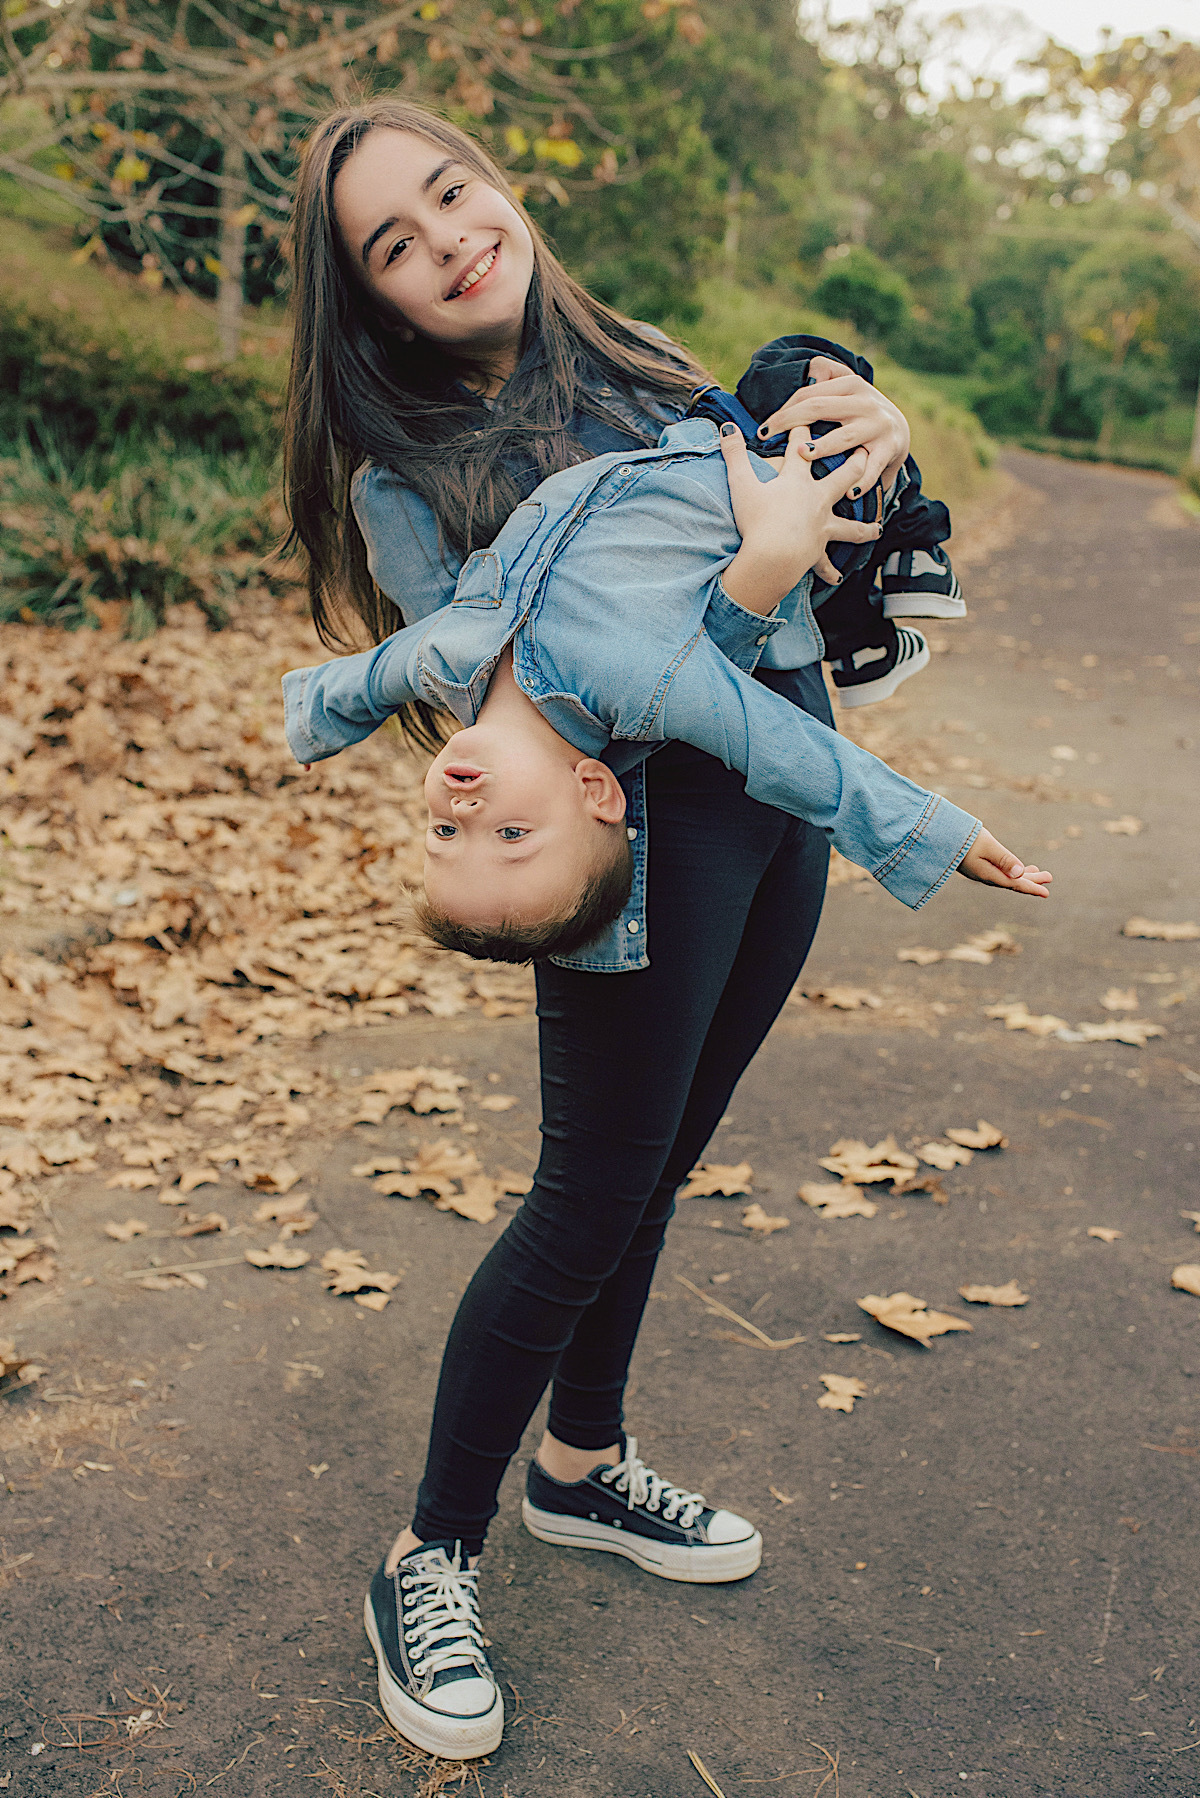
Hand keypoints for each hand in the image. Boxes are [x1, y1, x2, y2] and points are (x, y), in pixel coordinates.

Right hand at [718, 424, 881, 612]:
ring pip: (849, 523)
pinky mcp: (817, 549)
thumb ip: (734, 454)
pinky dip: (830, 570)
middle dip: (856, 461)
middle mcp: (816, 499)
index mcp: (797, 480)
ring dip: (864, 525)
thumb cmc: (756, 520)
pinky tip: (837, 576)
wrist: (772, 557)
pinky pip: (825, 562)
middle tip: (866, 452)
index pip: (801, 447)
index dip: (803, 430)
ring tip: (876, 527)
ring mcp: (821, 524)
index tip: (809, 416)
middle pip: (843, 476)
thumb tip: (727, 427)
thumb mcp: (741, 484)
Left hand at [754, 356, 910, 493]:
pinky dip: (861, 480)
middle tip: (766, 438)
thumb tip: (808, 371)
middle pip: (819, 408)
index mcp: (850, 384)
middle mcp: (865, 402)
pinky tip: (848, 492)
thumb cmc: (860, 412)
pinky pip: (872, 467)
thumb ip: (827, 374)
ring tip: (803, 454)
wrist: (900, 430)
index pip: (809, 394)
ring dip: (823, 447)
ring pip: (844, 437)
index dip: (783, 410)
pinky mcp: (889, 448)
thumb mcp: (847, 388)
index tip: (763, 428)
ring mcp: (878, 425)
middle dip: (789, 422)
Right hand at [958, 827, 1052, 897]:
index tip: (1046, 893)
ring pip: (1007, 877)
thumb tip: (1021, 873)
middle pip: (1013, 881)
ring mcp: (981, 872)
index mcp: (989, 874)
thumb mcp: (987, 846)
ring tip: (1037, 871)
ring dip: (1023, 875)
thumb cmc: (963, 838)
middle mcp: (986, 876)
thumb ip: (1004, 859)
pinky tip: (1015, 867)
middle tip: (1049, 877)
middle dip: (1032, 880)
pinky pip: (1000, 872)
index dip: (1032, 887)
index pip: (1016, 883)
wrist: (939, 838)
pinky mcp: (978, 866)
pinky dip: (1012, 870)